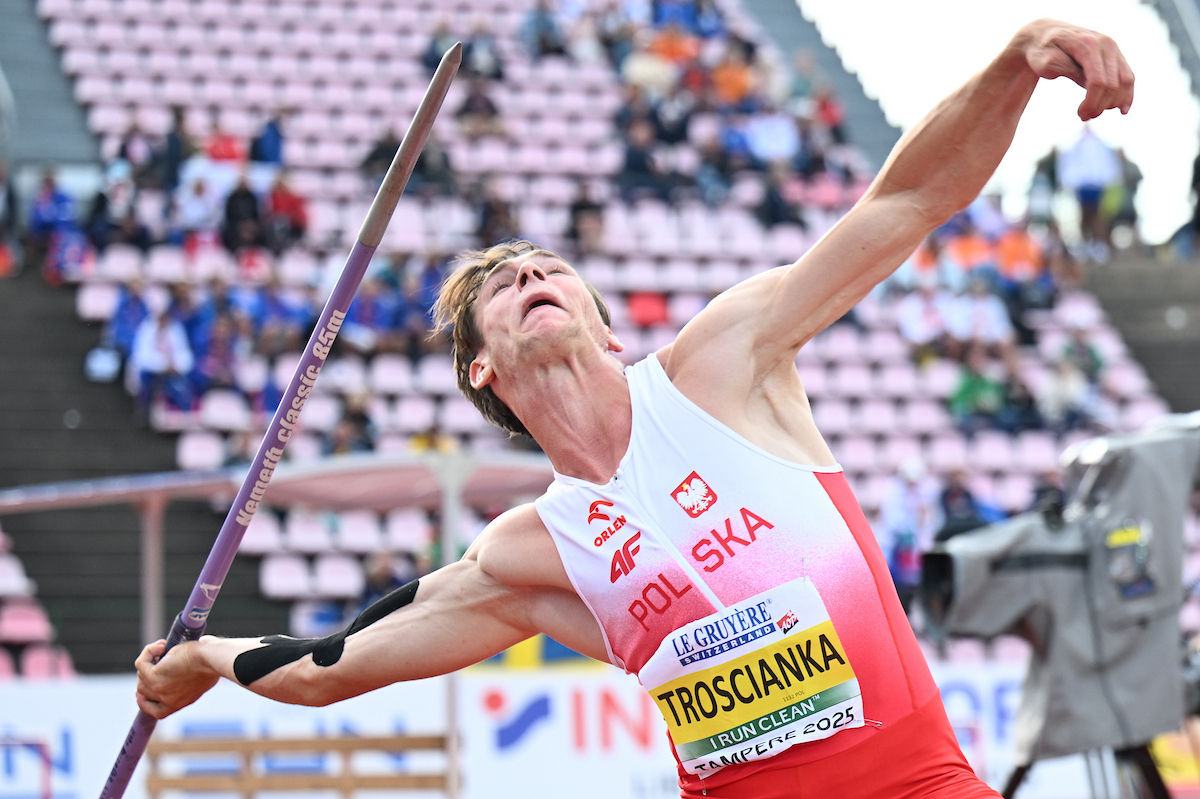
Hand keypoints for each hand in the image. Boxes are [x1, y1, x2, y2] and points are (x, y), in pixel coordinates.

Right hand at [134, 638, 219, 718]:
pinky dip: (148, 652)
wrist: (213, 659)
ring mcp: (160, 690)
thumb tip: (180, 668)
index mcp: (180, 703)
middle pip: (144, 691)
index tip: (140, 693)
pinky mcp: (155, 676)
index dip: (146, 702)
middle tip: (159, 656)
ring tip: (164, 647)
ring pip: (141, 676)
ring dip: (149, 660)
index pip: (157, 711)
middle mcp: (168, 701)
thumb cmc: (213, 662)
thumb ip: (189, 678)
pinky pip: (140, 664)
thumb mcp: (202, 675)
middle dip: (147, 673)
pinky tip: (161, 645)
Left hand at [1019, 19, 1134, 120]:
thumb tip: (1088, 84)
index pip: (1098, 81)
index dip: (1092, 102)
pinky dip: (1127, 94)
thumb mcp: (1045, 61)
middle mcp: (1106, 43)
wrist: (1046, 35)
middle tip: (1083, 116)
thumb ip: (1066, 70)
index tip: (1080, 115)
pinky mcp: (1116, 55)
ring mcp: (1113, 48)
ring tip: (1094, 112)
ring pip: (1125, 81)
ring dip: (1113, 103)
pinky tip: (1122, 109)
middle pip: (1112, 84)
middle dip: (1099, 106)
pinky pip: (1128, 76)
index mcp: (1087, 44)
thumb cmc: (1042, 51)